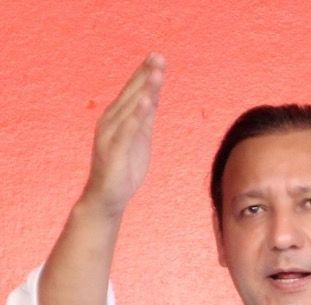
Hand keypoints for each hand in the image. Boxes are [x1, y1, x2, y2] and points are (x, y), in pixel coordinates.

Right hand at [81, 53, 165, 216]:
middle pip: (132, 94)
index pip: (134, 92)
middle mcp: (112, 122)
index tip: (157, 56)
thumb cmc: (124, 169)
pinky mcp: (114, 151)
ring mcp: (111, 136)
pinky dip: (136, 115)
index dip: (145, 74)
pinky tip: (144, 101)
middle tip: (158, 56)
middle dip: (145, 75)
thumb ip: (145, 119)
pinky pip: (127, 130)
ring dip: (143, 90)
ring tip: (156, 73)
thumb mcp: (140, 140)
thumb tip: (153, 98)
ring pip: (130, 109)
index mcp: (118, 119)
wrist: (107, 198)